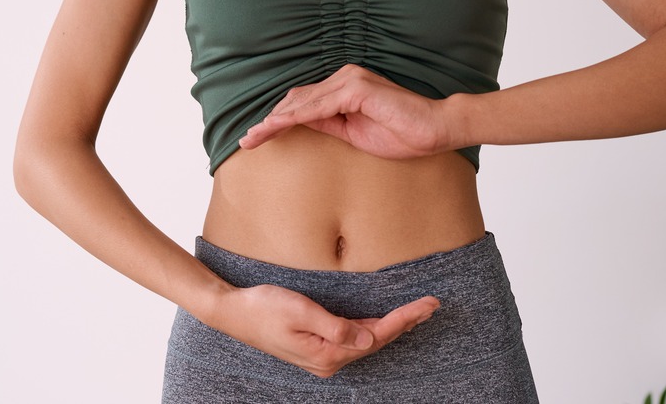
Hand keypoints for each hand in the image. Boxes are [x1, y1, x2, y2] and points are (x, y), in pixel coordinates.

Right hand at [211, 284, 439, 377]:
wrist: (233, 313)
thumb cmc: (264, 307)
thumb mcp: (301, 312)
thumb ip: (336, 327)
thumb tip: (368, 340)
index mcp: (327, 354)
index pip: (376, 335)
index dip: (404, 319)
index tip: (426, 305)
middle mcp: (329, 361)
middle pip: (377, 341)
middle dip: (406, 322)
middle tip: (432, 305)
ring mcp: (323, 356)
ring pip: (367, 341)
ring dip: (393, 326)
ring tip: (417, 312)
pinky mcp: (318, 346)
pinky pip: (353, 339)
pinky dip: (373, 328)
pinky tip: (385, 321)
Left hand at [239, 64, 458, 158]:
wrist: (434, 130)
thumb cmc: (401, 133)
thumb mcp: (354, 133)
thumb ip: (329, 125)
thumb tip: (301, 125)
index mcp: (344, 88)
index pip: (303, 103)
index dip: (278, 120)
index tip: (258, 138)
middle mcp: (344, 78)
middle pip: (296, 100)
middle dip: (270, 121)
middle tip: (246, 141)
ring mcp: (350, 81)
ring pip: (301, 102)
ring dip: (274, 121)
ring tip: (253, 138)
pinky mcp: (356, 90)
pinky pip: (318, 107)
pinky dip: (294, 118)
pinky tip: (275, 128)